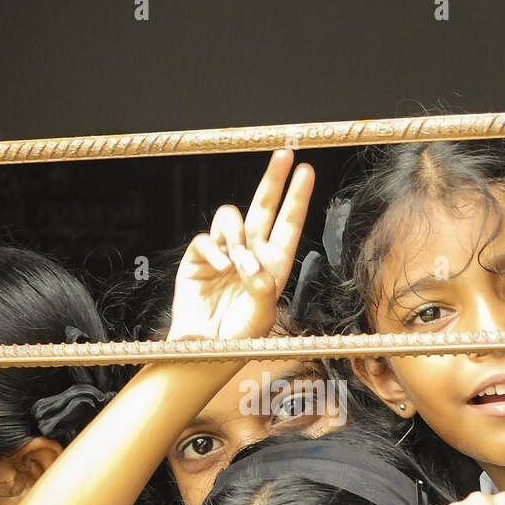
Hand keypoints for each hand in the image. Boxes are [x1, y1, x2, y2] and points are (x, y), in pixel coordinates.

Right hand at [167, 151, 313, 343]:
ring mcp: (223, 253)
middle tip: (284, 154)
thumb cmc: (239, 336)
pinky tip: (219, 268)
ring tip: (236, 262)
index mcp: (273, 264)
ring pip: (231, 218)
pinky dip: (212, 250)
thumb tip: (253, 265)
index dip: (297, 197)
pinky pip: (204, 240)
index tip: (306, 170)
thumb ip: (263, 289)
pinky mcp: (198, 259)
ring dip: (236, 233)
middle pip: (262, 207)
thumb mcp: (261, 315)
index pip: (288, 223)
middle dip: (273, 180)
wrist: (205, 350)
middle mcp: (250, 253)